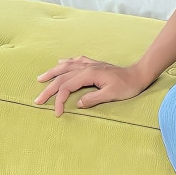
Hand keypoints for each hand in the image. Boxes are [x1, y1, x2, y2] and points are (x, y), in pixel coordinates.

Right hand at [33, 56, 148, 116]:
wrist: (138, 75)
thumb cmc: (127, 86)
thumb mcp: (112, 95)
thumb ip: (94, 99)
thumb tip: (79, 104)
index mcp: (89, 74)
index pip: (67, 87)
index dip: (59, 100)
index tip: (57, 113)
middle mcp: (87, 67)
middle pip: (62, 77)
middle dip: (48, 89)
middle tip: (37, 100)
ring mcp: (90, 64)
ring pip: (66, 67)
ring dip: (52, 73)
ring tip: (40, 78)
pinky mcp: (94, 64)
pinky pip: (75, 61)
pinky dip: (66, 63)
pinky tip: (61, 63)